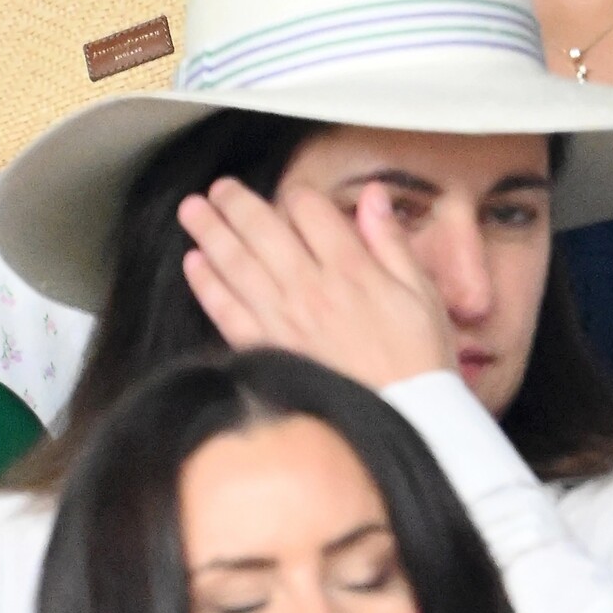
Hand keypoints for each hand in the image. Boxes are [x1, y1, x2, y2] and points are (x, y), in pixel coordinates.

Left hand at [177, 176, 455, 389]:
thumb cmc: (420, 359)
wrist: (412, 425)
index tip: (291, 197)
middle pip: (262, 229)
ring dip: (211, 232)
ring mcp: (284, 319)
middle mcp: (310, 286)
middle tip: (218, 187)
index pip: (309, 210)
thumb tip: (374, 194)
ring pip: (237, 263)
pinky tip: (194, 264)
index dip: (297, 195)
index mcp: (351, 268)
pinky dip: (208, 285)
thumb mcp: (421, 293)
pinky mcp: (268, 351)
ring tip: (191, 210)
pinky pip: (229, 311)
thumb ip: (391, 241)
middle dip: (237, 203)